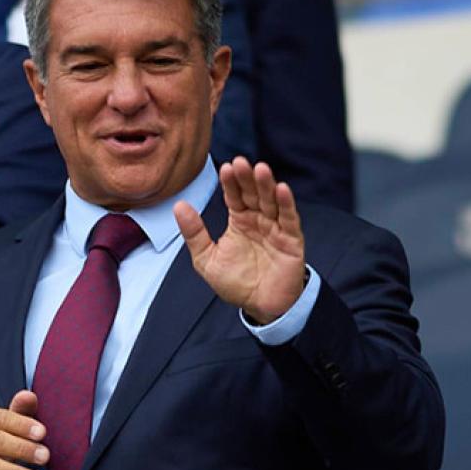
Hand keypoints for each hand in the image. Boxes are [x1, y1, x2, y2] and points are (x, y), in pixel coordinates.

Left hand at [175, 157, 307, 324]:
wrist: (262, 307)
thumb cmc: (237, 283)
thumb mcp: (207, 259)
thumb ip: (194, 233)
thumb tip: (179, 206)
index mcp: (239, 221)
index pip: (234, 196)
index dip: (231, 182)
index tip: (225, 167)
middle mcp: (258, 220)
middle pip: (253, 194)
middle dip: (247, 178)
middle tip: (241, 162)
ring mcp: (276, 228)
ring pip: (271, 202)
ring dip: (267, 185)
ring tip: (261, 169)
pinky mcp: (292, 240)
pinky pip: (289, 219)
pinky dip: (286, 204)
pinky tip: (281, 190)